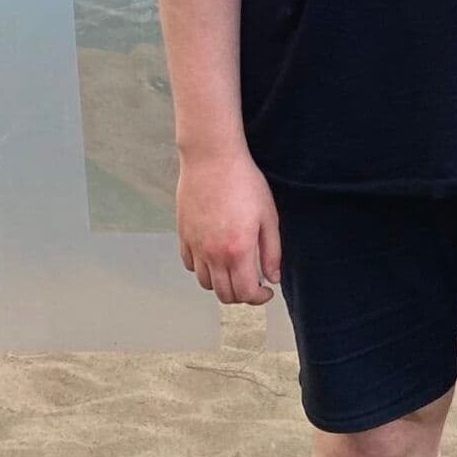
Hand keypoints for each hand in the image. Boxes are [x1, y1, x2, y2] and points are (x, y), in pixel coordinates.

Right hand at [177, 147, 282, 303]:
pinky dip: (203, 268)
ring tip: (234, 269)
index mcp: (238, 251)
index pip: (246, 293)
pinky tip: (215, 256)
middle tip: (253, 283)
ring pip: (206, 283)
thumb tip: (273, 278)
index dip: (259, 298)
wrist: (212, 158)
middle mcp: (213, 254)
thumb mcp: (268, 216)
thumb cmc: (244, 182)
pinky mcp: (183, 235)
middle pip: (224, 294)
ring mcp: (195, 245)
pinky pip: (191, 264)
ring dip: (222, 283)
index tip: (267, 290)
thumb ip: (272, 252)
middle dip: (242, 295)